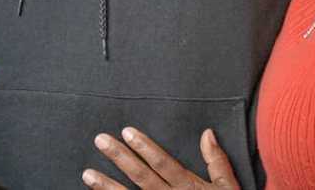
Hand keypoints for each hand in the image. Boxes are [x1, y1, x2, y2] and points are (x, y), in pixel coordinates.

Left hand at [82, 126, 239, 188]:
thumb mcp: (227, 188)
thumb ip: (217, 161)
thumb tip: (207, 132)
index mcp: (188, 188)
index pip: (163, 164)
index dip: (145, 148)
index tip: (126, 131)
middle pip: (141, 177)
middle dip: (120, 158)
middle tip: (100, 140)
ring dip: (107, 187)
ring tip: (87, 173)